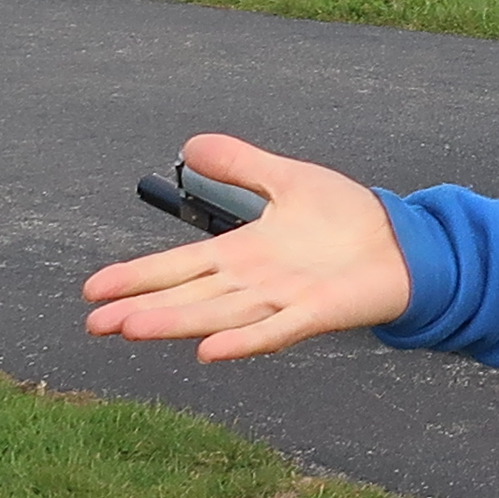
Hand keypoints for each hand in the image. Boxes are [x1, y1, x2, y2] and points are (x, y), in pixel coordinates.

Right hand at [79, 135, 415, 359]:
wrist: (404, 243)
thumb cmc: (346, 219)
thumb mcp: (286, 179)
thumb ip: (240, 165)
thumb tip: (189, 145)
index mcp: (242, 253)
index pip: (178, 267)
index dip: (137, 278)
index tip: (93, 292)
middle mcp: (253, 282)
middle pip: (187, 297)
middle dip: (141, 309)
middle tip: (95, 324)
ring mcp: (282, 299)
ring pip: (218, 315)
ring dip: (176, 323)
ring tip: (131, 330)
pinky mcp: (316, 312)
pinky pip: (274, 330)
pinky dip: (243, 342)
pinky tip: (208, 352)